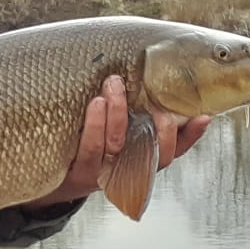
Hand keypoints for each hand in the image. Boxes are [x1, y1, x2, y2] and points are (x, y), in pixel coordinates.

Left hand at [22, 75, 211, 210]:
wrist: (46, 175)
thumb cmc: (84, 140)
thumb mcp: (112, 128)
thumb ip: (135, 108)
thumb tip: (154, 73)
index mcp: (141, 160)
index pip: (174, 151)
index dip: (191, 137)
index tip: (203, 115)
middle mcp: (127, 170)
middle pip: (155, 156)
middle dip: (161, 129)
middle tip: (160, 105)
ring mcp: (103, 173)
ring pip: (119, 144)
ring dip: (119, 113)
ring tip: (114, 83)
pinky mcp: (78, 172)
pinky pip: (90, 148)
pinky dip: (96, 124)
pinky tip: (96, 103)